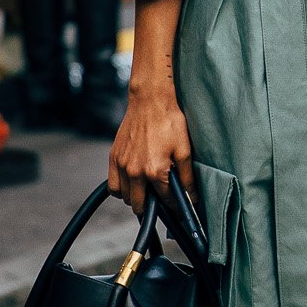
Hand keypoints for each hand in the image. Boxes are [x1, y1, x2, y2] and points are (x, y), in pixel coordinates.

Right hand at [107, 84, 194, 217]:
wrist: (150, 101)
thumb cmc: (169, 122)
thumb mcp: (185, 150)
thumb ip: (187, 178)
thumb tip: (192, 198)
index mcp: (155, 171)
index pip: (165, 201)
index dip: (174, 206)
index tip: (177, 206)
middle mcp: (135, 172)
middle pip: (140, 205)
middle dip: (152, 206)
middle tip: (161, 199)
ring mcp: (122, 165)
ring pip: (125, 198)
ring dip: (135, 198)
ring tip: (146, 190)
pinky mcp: (113, 157)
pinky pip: (113, 186)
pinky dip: (121, 189)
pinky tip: (132, 183)